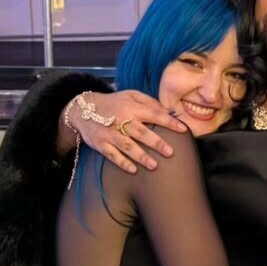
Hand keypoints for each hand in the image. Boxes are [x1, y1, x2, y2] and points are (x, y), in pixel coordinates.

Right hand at [58, 90, 188, 170]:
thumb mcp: (130, 95)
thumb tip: (168, 111)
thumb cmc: (113, 103)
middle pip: (141, 132)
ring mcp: (110, 133)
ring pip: (127, 146)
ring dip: (141, 156)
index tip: (183, 129)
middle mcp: (121, 120)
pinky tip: (133, 170)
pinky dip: (122, 163)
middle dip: (156, 143)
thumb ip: (149, 102)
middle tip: (170, 152)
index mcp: (131, 107)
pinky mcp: (101, 144)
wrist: (83, 109)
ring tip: (154, 165)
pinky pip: (112, 155)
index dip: (169, 122)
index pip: (154, 114)